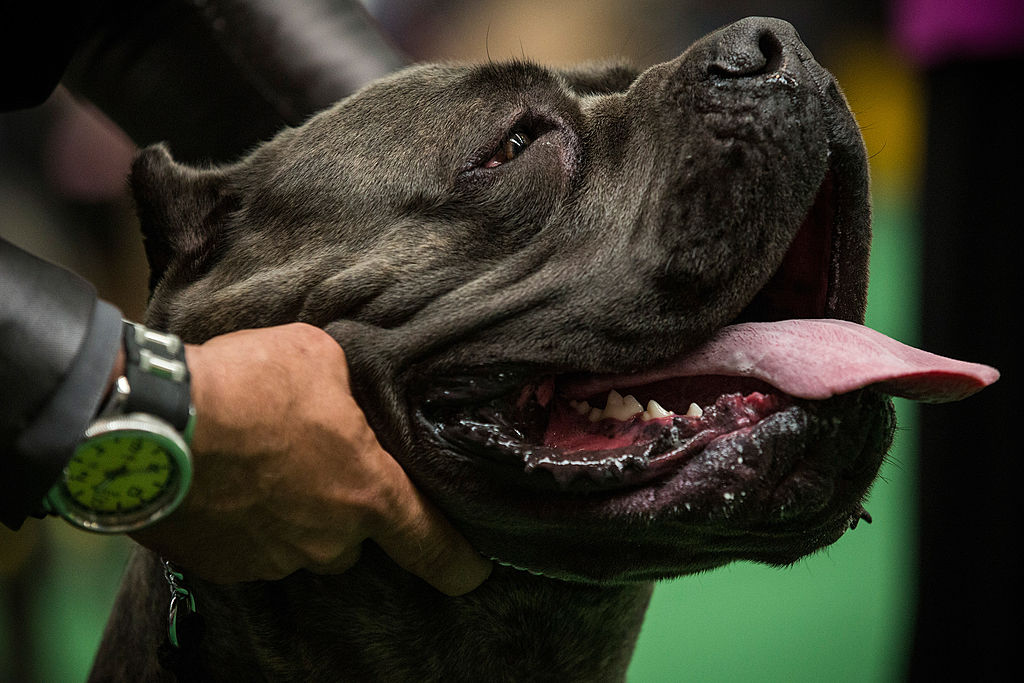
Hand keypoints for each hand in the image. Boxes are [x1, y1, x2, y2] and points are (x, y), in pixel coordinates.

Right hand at [129, 322, 490, 594]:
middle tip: (312, 462)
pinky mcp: (222, 566)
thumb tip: (339, 391)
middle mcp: (328, 539)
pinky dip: (244, 522)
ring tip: (257, 462)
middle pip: (353, 537)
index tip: (471, 572)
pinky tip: (224, 482)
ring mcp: (273, 559)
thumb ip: (345, 387)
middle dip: (342, 507)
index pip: (431, 544)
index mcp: (367, 492)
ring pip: (298, 542)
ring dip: (288, 511)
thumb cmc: (249, 384)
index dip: (457, 562)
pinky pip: (250, 547)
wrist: (153, 422)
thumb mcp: (318, 357)